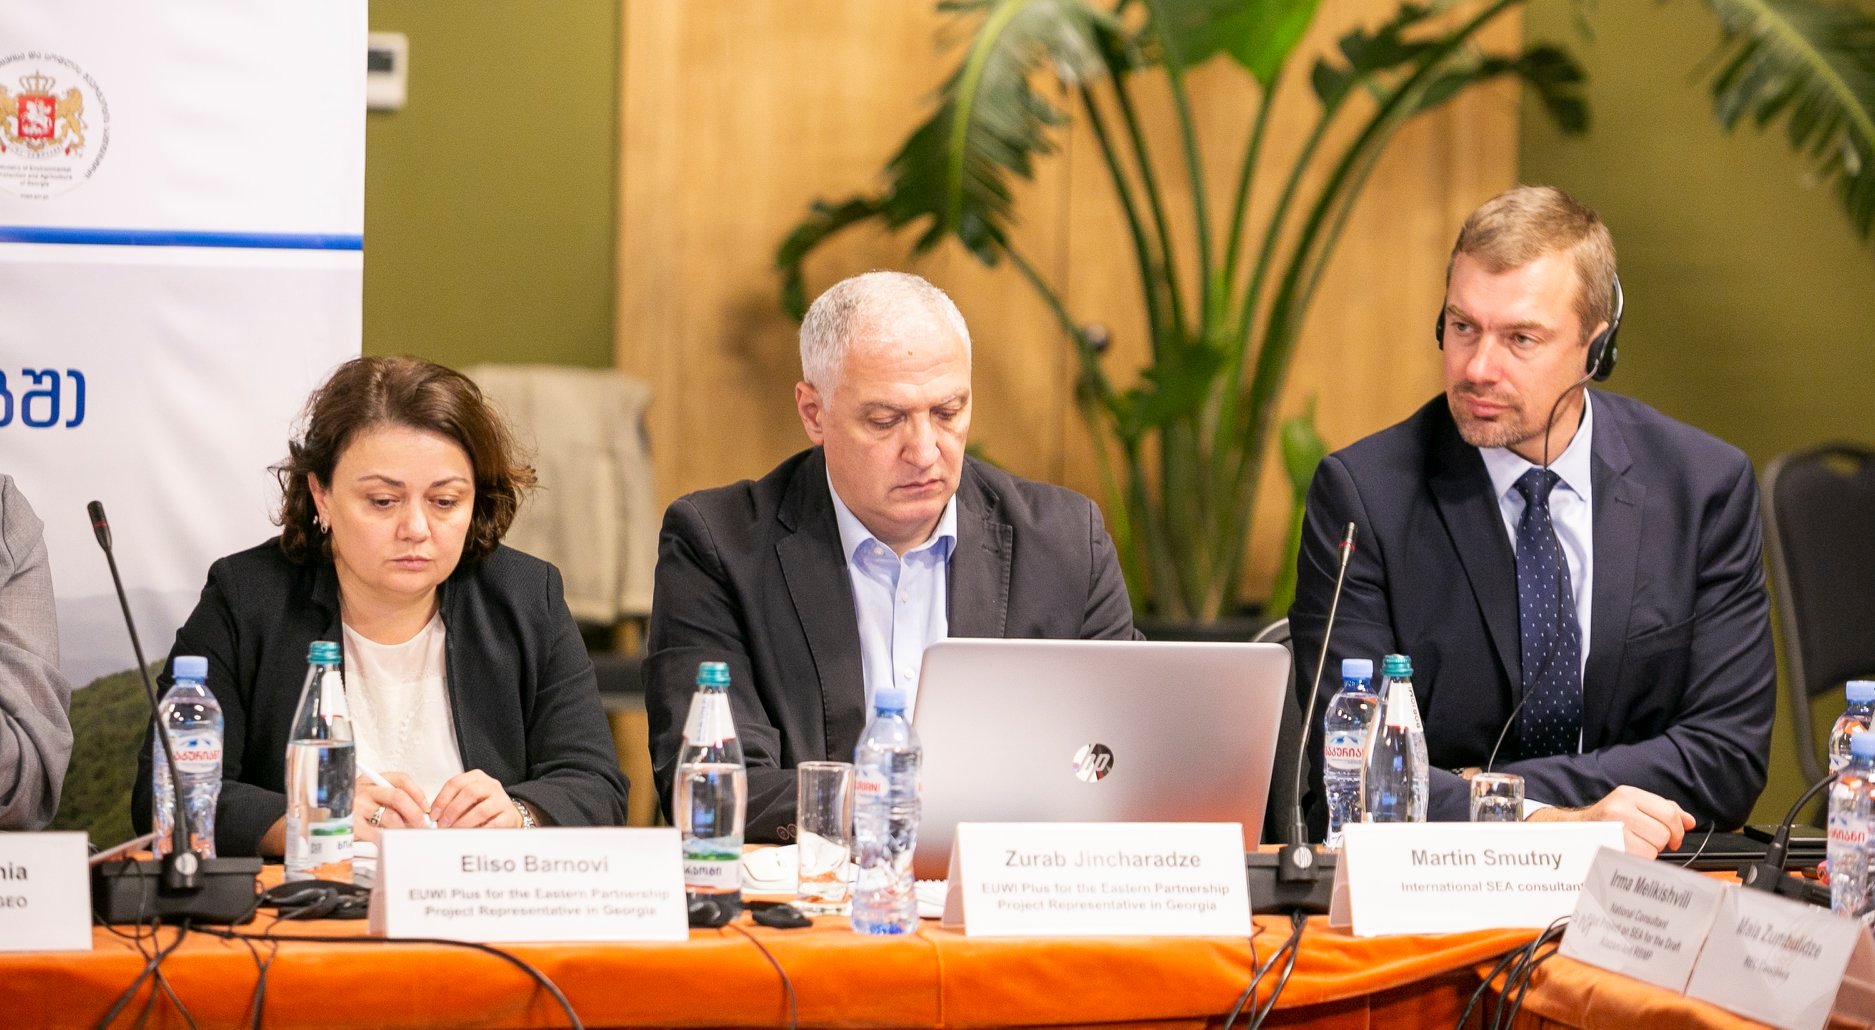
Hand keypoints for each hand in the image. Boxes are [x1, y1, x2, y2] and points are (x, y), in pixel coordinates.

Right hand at [354, 771, 430, 843]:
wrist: (318, 817)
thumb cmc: (348, 808)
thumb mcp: (367, 796)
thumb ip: (387, 800)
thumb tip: (415, 814)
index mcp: (371, 780)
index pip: (401, 779)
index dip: (417, 793)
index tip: (425, 807)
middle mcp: (364, 790)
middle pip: (398, 797)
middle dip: (415, 812)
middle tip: (422, 824)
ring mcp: (356, 806)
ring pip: (390, 816)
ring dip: (404, 828)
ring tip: (407, 835)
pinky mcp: (351, 824)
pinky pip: (376, 833)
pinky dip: (387, 839)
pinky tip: (389, 841)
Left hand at [429, 769, 521, 828]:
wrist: (507, 813)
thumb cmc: (483, 806)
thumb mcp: (467, 798)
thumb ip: (452, 802)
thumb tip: (435, 816)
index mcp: (477, 778)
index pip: (456, 783)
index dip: (442, 799)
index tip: (434, 814)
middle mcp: (491, 785)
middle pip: (470, 792)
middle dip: (452, 810)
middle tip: (443, 824)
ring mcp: (501, 800)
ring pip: (481, 810)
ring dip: (464, 823)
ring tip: (455, 831)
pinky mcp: (509, 815)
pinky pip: (493, 824)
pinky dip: (479, 831)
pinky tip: (471, 835)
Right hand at [1525, 785, 1693, 857]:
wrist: (1572, 831)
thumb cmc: (1604, 821)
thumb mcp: (1631, 805)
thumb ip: (1663, 810)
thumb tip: (1689, 821)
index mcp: (1628, 794)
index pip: (1669, 813)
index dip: (1678, 829)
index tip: (1675, 837)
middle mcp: (1620, 809)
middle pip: (1664, 833)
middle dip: (1660, 842)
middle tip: (1646, 841)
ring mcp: (1614, 829)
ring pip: (1654, 848)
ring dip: (1648, 852)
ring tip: (1632, 846)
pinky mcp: (1612, 847)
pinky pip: (1641, 860)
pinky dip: (1638, 861)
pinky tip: (1626, 853)